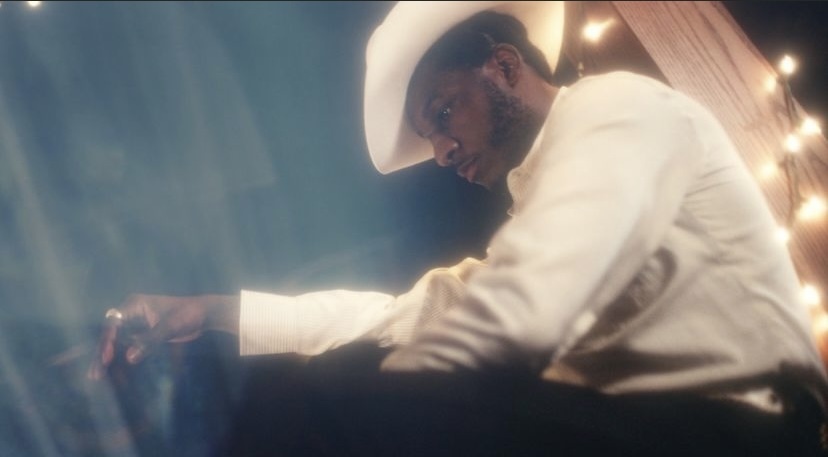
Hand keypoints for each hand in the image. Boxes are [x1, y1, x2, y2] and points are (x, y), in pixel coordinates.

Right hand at [87, 294, 237, 379]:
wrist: (204, 315)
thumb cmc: (187, 315)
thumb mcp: (169, 327)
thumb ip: (149, 341)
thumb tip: (129, 358)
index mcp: (134, 305)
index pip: (113, 323)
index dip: (108, 341)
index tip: (107, 358)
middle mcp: (131, 313)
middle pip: (110, 333)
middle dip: (102, 353)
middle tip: (94, 374)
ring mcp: (135, 324)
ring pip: (116, 341)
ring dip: (107, 357)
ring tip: (96, 376)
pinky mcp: (142, 334)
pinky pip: (126, 346)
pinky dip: (119, 358)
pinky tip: (112, 372)